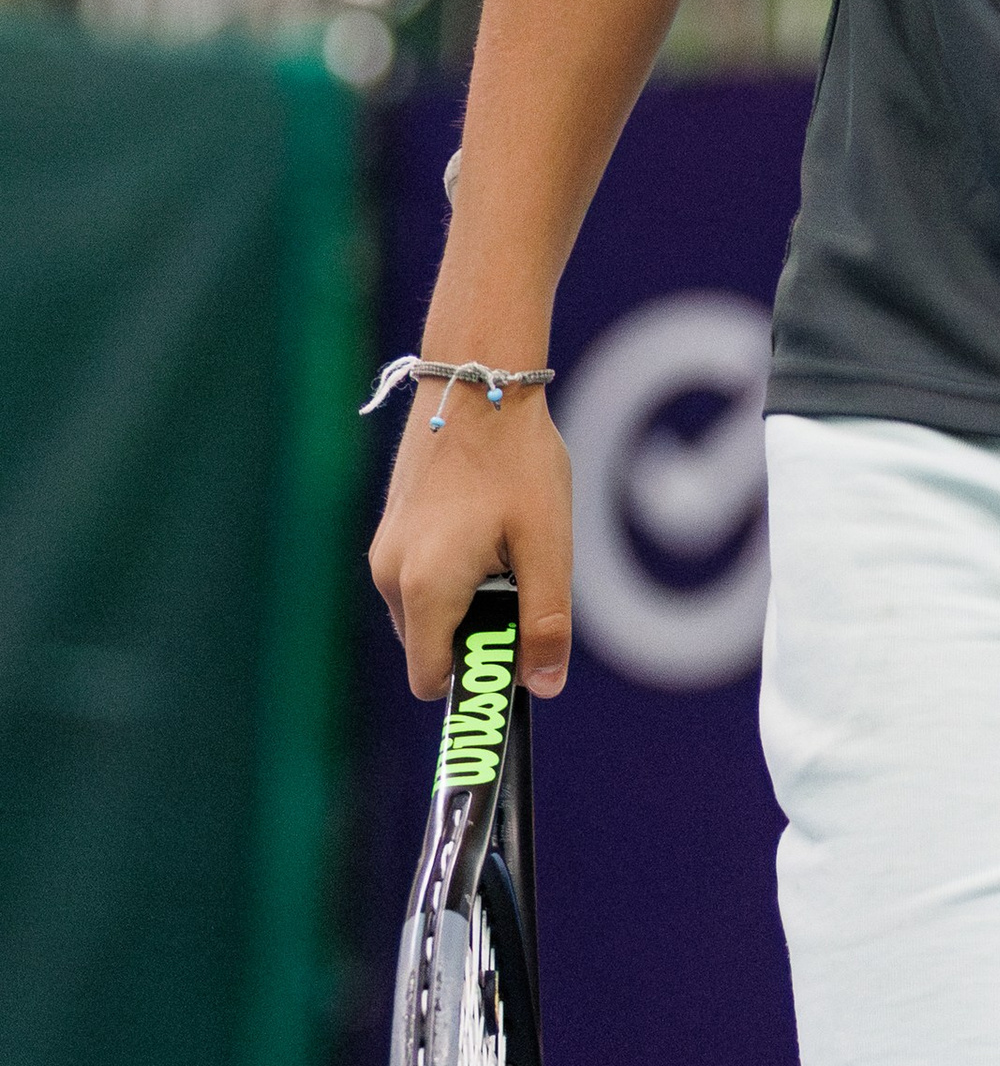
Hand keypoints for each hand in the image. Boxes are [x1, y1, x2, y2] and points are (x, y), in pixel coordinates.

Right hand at [369, 381, 574, 703]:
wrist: (478, 379)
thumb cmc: (517, 461)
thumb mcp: (548, 544)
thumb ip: (546, 621)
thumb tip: (543, 686)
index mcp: (425, 587)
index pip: (430, 679)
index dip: (475, 678)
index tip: (516, 648)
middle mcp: (390, 575)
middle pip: (432, 645)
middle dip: (477, 630)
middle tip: (521, 580)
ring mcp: (385, 548)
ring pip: (427, 611)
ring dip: (467, 598)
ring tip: (506, 544)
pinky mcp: (390, 527)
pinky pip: (420, 577)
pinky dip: (453, 571)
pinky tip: (487, 525)